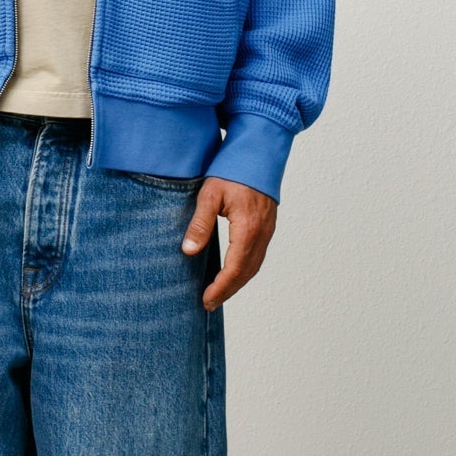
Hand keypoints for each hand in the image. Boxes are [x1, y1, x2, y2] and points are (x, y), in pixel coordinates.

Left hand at [182, 176, 277, 310]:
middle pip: (246, 273)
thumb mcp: (209, 194)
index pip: (234, 268)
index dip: (220, 288)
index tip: (206, 300)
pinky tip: (232, 272)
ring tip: (219, 293)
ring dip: (237, 283)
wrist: (259, 151)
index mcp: (247, 227)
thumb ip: (200, 223)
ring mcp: (267, 230)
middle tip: (209, 303)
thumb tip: (188, 251)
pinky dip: (245, 270)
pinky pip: (258, 256)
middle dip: (228, 291)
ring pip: (254, 266)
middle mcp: (261, 233)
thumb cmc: (233, 169)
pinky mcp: (267, 226)